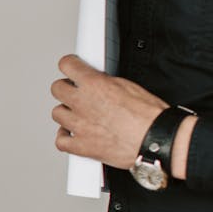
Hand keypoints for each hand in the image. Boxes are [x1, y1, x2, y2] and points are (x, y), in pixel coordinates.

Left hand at [50, 54, 167, 169]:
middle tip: (75, 92)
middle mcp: (82, 103)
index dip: (70, 66)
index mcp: (94, 85)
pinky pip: (60, 141)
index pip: (67, 65)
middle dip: (66, 89)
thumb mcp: (128, 85)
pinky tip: (72, 134)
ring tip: (78, 114)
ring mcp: (79, 125)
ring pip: (57, 114)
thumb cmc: (148, 116)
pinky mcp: (81, 146)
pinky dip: (65, 137)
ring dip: (66, 113)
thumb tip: (98, 82)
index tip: (71, 69)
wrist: (155, 139)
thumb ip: (106, 83)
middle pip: (57, 89)